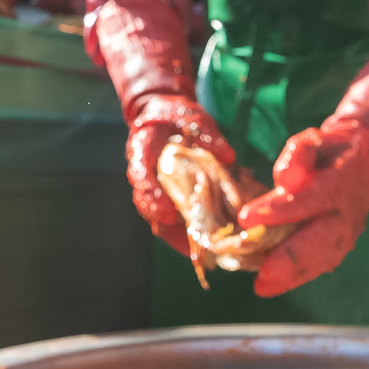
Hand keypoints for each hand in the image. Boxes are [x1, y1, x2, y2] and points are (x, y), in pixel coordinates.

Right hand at [125, 92, 234, 257]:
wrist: (161, 115)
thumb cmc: (175, 115)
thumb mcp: (192, 115)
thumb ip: (206, 134)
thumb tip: (228, 156)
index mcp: (142, 149)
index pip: (140, 174)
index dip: (151, 195)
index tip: (167, 212)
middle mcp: (143, 173)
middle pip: (146, 203)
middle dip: (166, 224)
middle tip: (187, 241)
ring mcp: (151, 186)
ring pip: (156, 216)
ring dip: (174, 234)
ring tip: (197, 253)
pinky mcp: (163, 196)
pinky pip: (168, 220)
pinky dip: (181, 236)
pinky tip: (200, 251)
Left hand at [238, 118, 368, 296]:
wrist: (365, 161)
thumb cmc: (329, 150)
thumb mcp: (313, 140)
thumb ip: (298, 154)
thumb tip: (284, 178)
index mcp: (341, 181)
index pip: (310, 198)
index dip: (280, 210)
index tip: (246, 218)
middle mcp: (348, 212)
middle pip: (322, 239)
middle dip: (291, 258)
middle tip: (262, 273)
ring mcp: (349, 232)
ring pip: (323, 258)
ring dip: (292, 275)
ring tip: (262, 285)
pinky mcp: (344, 244)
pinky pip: (322, 265)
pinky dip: (297, 278)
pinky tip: (271, 285)